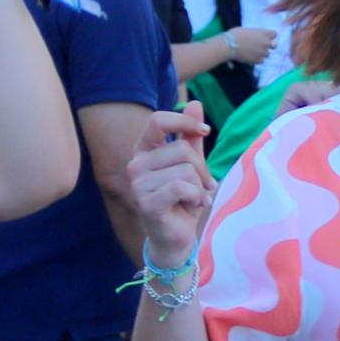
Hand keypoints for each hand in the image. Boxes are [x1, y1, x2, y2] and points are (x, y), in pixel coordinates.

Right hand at [128, 105, 212, 267]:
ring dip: (199, 187)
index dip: (184, 121)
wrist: (176, 238)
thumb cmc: (183, 200)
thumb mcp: (191, 165)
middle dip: (202, 169)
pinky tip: (190, 207)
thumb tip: (195, 102)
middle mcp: (135, 164)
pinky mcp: (146, 203)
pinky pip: (182, 187)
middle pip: (182, 149)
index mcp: (143, 151)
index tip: (204, 131)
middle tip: (203, 186)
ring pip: (186, 170)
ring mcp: (137, 184)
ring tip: (193, 199)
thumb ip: (190, 136)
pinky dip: (195, 198)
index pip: (157, 120)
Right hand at [225, 23, 278, 72]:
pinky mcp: (258, 60)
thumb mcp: (247, 30)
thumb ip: (255, 34)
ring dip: (262, 53)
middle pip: (275, 45)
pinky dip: (257, 60)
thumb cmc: (235, 34)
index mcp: (264, 33)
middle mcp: (266, 42)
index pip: (275, 34)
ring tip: (252, 52)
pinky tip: (250, 57)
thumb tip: (255, 37)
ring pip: (267, 54)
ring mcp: (263, 52)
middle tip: (262, 46)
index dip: (270, 35)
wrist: (230, 45)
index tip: (265, 36)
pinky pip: (261, 61)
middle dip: (270, 45)